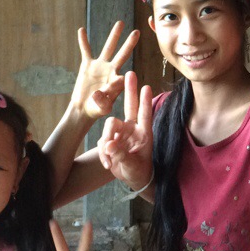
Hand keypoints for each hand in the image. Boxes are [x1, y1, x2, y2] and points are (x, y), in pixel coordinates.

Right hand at [71, 21, 139, 120]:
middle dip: (129, 43)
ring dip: (114, 35)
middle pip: (122, 54)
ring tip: (120, 23)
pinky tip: (81, 30)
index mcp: (118, 81)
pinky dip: (83, 41)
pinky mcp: (87, 66)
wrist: (84, 109)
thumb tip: (103, 90)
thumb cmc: (96, 110)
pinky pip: (85, 51)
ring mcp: (100, 66)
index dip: (120, 80)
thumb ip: (104, 100)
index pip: (122, 75)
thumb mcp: (102, 107)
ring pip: (108, 47)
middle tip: (137, 32)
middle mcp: (111, 70)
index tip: (118, 81)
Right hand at [97, 71, 153, 190]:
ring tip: (111, 160)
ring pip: (109, 127)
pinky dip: (104, 154)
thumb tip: (109, 144)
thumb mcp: (132, 165)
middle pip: (129, 106)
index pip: (145, 114)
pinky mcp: (110, 140)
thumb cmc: (138, 170)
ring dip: (108, 143)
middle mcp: (132, 129)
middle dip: (129, 90)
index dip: (144, 101)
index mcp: (144, 133)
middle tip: (130, 73)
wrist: (133, 178)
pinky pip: (103, 142)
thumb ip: (121, 155)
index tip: (146, 86)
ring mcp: (120, 133)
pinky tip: (108, 164)